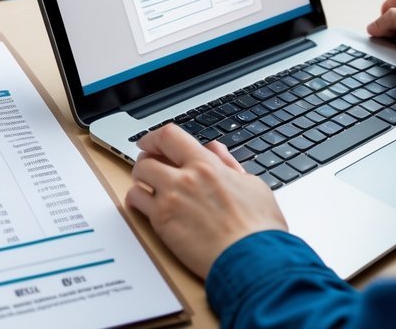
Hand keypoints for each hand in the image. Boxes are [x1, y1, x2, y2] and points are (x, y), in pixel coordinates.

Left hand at [126, 125, 286, 278]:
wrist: (252, 260)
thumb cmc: (259, 229)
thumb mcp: (252, 185)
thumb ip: (228, 164)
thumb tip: (215, 150)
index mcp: (207, 166)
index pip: (169, 136)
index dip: (154, 138)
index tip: (150, 143)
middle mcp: (185, 178)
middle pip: (147, 158)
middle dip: (146, 161)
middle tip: (150, 168)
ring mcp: (170, 199)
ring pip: (138, 177)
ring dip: (140, 181)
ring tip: (148, 188)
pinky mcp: (162, 222)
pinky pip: (136, 202)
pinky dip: (137, 201)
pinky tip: (145, 206)